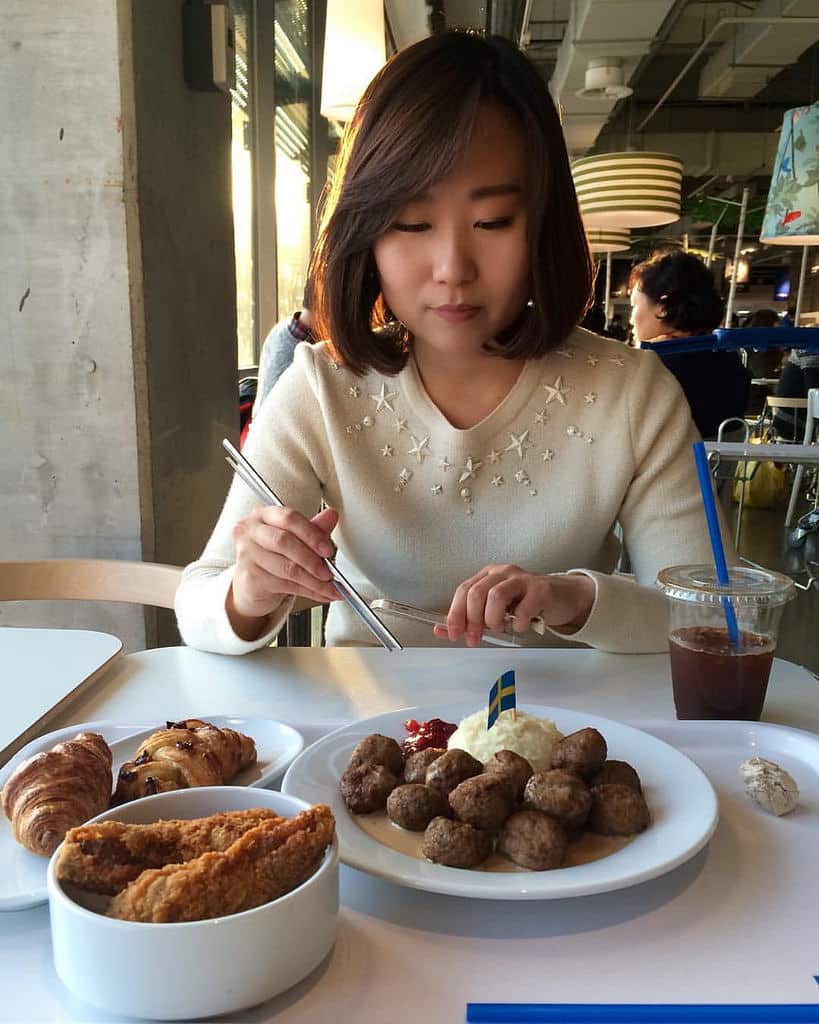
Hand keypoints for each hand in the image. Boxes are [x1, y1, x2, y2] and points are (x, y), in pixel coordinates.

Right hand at [227, 505, 340, 637]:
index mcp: (263, 515)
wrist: (252, 582)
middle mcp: (251, 531)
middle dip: (312, 560)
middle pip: (284, 542)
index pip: (288, 518)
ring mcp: (247, 555)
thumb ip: (313, 528)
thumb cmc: (272, 555)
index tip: (328, 549)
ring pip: (287, 568)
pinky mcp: (250, 578)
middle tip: (329, 572)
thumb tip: (331, 516)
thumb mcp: (294, 538)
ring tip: (330, 587)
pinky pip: (285, 585)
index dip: (312, 534)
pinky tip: (321, 594)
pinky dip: (308, 592)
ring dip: (314, 581)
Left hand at [433, 565, 595, 647]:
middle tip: (474, 638)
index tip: (454, 634)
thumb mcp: (495, 611)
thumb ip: (470, 619)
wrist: (564, 598)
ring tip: (499, 628)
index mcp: (488, 575)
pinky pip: (523, 608)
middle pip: (476, 592)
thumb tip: (441, 630)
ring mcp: (522, 579)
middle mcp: (502, 573)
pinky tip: (520, 626)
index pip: (463, 590)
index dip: (455, 614)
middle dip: (471, 620)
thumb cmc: (527, 604)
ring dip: (493, 619)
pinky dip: (518, 623)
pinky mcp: (541, 589)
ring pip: (496, 596)